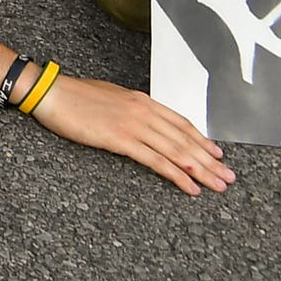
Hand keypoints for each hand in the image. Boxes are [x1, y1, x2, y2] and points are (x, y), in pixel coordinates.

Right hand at [27, 72, 234, 192]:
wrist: (52, 93)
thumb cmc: (74, 96)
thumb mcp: (111, 97)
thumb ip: (131, 109)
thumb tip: (142, 120)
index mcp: (143, 101)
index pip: (181, 123)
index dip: (202, 140)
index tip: (217, 154)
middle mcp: (145, 112)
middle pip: (185, 140)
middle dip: (210, 161)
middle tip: (228, 177)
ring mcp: (135, 125)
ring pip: (177, 152)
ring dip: (201, 171)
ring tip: (217, 186)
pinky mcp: (122, 140)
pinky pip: (157, 161)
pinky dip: (177, 175)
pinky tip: (190, 187)